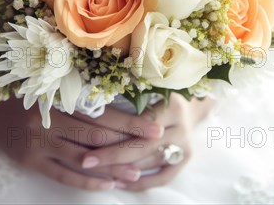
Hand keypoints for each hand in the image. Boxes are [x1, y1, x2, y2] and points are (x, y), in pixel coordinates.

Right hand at [0, 95, 165, 190]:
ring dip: (112, 167)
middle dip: (128, 143)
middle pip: (95, 136)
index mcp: (56, 97)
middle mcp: (48, 120)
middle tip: (155, 147)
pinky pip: (63, 175)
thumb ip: (78, 93)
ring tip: (136, 173)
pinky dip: (87, 181)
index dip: (128, 121)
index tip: (154, 125)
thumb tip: (119, 101)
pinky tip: (107, 185)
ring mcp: (38, 143)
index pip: (99, 113)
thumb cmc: (24, 92)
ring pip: (83, 158)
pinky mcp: (30, 162)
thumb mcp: (49, 85)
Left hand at [79, 94, 213, 190]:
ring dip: (122, 170)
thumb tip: (90, 107)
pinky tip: (118, 183)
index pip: (139, 122)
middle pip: (144, 145)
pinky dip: (139, 184)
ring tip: (96, 172)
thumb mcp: (147, 89)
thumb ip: (126, 96)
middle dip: (112, 155)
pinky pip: (161, 179)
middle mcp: (182, 126)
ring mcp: (186, 146)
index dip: (113, 130)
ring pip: (150, 163)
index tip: (85, 135)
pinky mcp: (185, 161)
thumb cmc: (158, 94)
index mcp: (171, 104)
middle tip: (86, 162)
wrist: (188, 106)